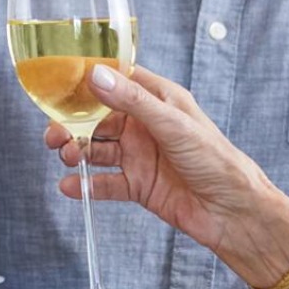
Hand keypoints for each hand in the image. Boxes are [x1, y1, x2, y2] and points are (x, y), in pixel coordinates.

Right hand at [43, 65, 274, 252]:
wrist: (234, 212)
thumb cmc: (216, 160)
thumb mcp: (172, 123)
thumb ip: (132, 101)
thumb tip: (96, 76)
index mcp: (157, 100)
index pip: (116, 81)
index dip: (87, 82)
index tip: (59, 85)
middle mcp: (145, 126)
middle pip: (98, 118)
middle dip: (72, 124)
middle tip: (54, 134)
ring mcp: (140, 156)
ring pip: (97, 149)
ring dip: (77, 152)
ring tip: (66, 157)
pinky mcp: (138, 186)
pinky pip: (105, 182)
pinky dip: (86, 184)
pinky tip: (70, 186)